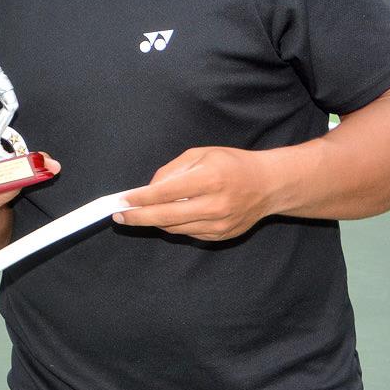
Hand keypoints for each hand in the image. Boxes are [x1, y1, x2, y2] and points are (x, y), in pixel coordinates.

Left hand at [113, 146, 280, 241]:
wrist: (269, 185)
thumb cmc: (232, 164)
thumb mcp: (201, 154)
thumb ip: (172, 171)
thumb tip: (148, 189)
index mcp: (210, 178)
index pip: (166, 193)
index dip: (140, 198)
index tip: (122, 200)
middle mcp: (216, 204)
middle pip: (166, 216)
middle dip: (138, 217)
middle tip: (119, 216)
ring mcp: (220, 224)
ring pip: (175, 228)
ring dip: (154, 221)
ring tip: (140, 213)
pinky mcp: (222, 235)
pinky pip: (188, 233)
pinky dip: (174, 225)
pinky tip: (168, 216)